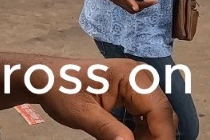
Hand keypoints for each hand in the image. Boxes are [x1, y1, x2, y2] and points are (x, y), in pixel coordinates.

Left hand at [36, 59, 175, 139]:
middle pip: (163, 111)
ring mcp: (137, 82)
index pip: (159, 109)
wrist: (46, 77)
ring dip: (150, 135)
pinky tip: (131, 139)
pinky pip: (147, 113)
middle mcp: (140, 76)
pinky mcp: (132, 91)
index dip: (163, 136)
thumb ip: (108, 131)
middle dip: (157, 136)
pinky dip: (143, 130)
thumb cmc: (61, 90)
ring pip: (157, 114)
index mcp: (131, 75)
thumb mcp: (82, 114)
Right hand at [97, 0, 158, 13]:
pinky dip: (137, 7)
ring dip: (142, 7)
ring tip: (150, 1)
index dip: (131, 2)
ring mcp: (118, 1)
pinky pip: (129, 9)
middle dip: (144, 5)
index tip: (137, 7)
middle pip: (131, 6)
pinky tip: (144, 3)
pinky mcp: (118, 3)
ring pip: (131, 9)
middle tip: (153, 0)